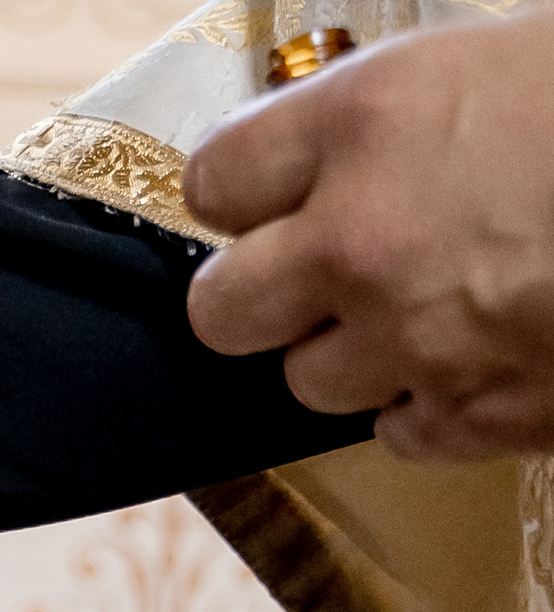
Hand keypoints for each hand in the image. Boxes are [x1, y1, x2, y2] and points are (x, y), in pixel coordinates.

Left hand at [183, 10, 553, 460]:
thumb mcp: (511, 62)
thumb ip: (405, 119)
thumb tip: (352, 153)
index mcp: (369, 124)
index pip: (215, 180)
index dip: (243, 192)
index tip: (270, 193)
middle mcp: (363, 242)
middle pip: (222, 311)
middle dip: (260, 295)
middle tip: (313, 274)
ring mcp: (417, 341)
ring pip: (309, 382)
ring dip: (353, 353)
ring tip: (424, 311)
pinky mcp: (482, 414)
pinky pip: (400, 433)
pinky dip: (428, 405)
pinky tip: (479, 357)